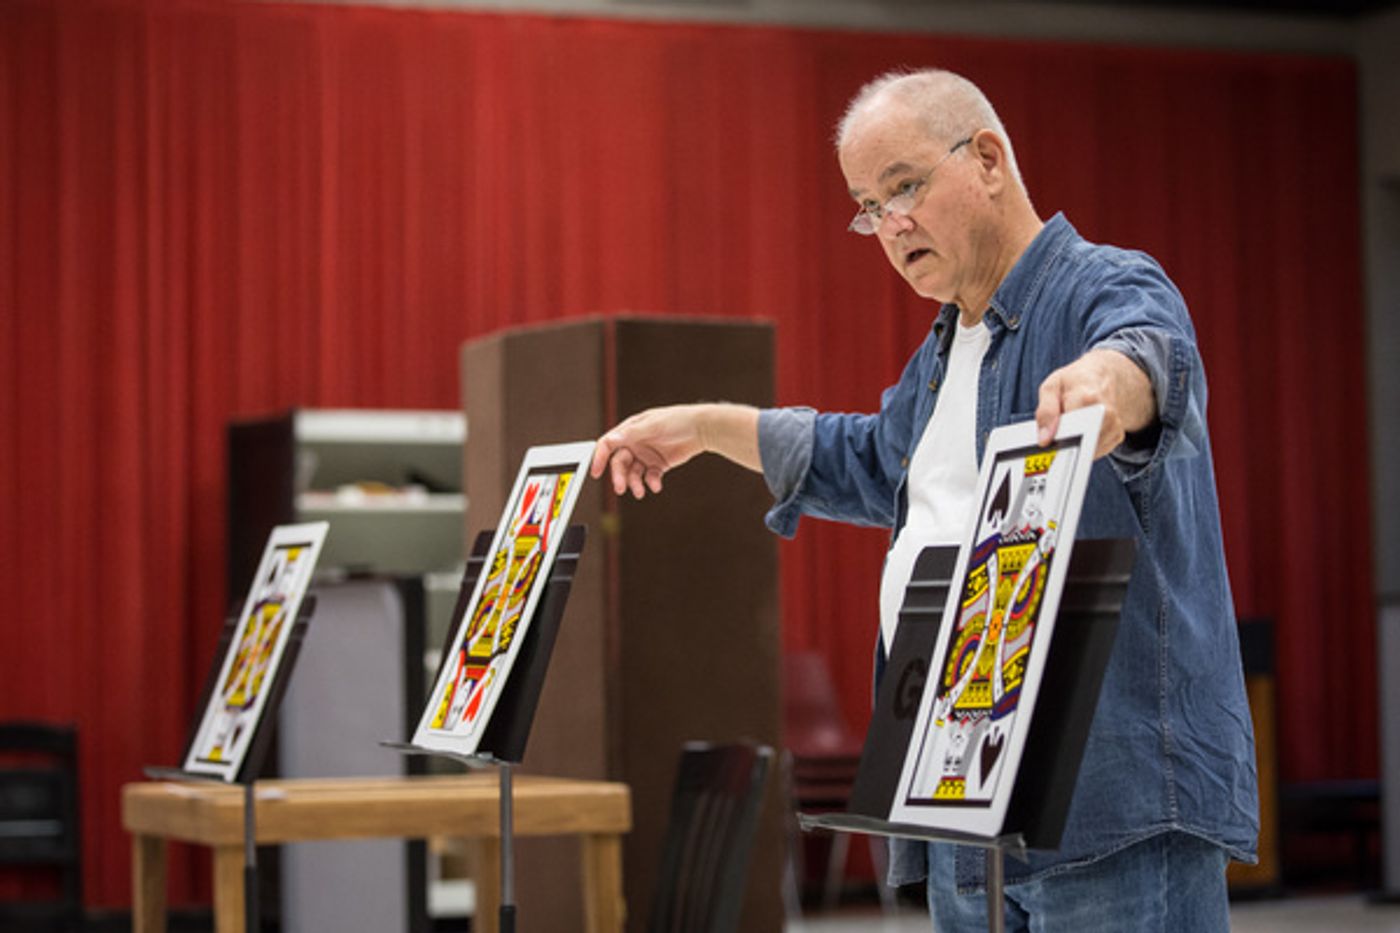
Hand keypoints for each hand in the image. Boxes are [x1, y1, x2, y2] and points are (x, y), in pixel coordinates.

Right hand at [589, 405, 709, 498]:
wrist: (702, 429)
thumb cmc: (677, 420)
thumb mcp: (653, 426)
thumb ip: (631, 434)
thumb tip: (611, 440)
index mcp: (630, 431)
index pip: (608, 444)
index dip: (600, 457)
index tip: (596, 472)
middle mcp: (635, 443)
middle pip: (620, 463)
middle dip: (620, 476)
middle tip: (621, 488)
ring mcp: (646, 455)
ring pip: (633, 473)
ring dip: (635, 483)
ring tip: (641, 492)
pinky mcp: (658, 465)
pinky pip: (649, 477)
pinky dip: (651, 483)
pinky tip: (656, 485)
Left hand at [1035, 349, 1154, 458]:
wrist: (1102, 376)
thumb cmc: (1074, 381)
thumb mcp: (1052, 387)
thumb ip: (1045, 412)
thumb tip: (1045, 440)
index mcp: (1088, 398)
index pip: (1073, 429)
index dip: (1058, 438)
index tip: (1048, 443)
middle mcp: (1106, 414)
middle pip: (1081, 444)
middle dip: (1065, 444)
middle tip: (1055, 436)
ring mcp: (1114, 426)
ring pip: (1087, 451)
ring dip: (1073, 445)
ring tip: (1069, 427)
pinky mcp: (1117, 436)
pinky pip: (1094, 452)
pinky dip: (1083, 447)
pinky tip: (1079, 431)